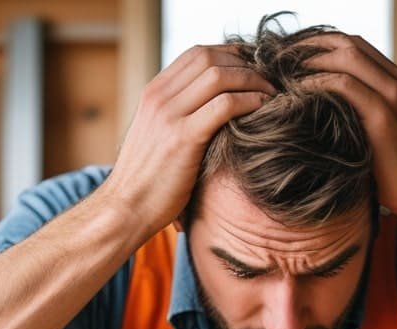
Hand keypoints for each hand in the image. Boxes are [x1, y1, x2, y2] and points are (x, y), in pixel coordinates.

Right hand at [99, 45, 274, 234]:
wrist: (125, 208)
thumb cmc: (147, 179)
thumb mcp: (155, 135)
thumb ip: (176, 115)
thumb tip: (207, 107)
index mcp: (153, 93)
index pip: (196, 53)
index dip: (230, 54)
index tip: (253, 68)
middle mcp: (158, 97)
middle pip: (209, 57)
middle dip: (245, 63)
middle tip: (267, 78)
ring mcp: (169, 116)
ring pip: (219, 76)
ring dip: (252, 80)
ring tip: (271, 93)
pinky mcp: (183, 138)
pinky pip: (224, 105)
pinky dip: (249, 101)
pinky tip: (263, 108)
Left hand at [299, 33, 396, 222]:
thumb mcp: (379, 130)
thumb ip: (358, 111)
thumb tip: (317, 107)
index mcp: (396, 80)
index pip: (353, 44)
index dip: (319, 44)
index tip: (290, 56)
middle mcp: (396, 80)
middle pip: (346, 42)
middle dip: (309, 44)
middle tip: (279, 58)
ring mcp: (392, 95)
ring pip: (345, 55)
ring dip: (309, 58)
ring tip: (282, 70)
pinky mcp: (383, 115)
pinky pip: (343, 84)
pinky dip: (316, 82)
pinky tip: (296, 90)